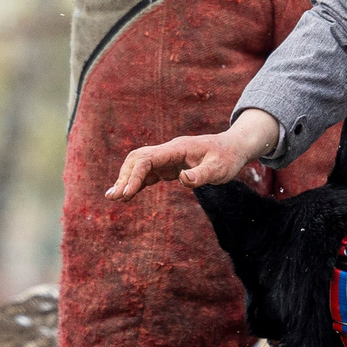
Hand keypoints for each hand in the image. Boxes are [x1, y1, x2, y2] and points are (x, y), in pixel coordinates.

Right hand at [109, 110, 281, 198]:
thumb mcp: (220, 169)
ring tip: (113, 198)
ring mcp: (168, 158)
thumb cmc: (227, 158)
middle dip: (123, 177)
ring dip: (126, 179)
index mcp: (176, 149)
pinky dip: (136, 182)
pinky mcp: (170, 166)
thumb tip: (183, 180)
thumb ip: (202, 175)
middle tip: (113, 197)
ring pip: (139, 165)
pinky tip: (126, 194)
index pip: (147, 159)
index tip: (126, 194)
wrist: (233, 148)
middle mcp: (168, 151)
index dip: (134, 176)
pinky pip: (148, 172)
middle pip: (137, 159)